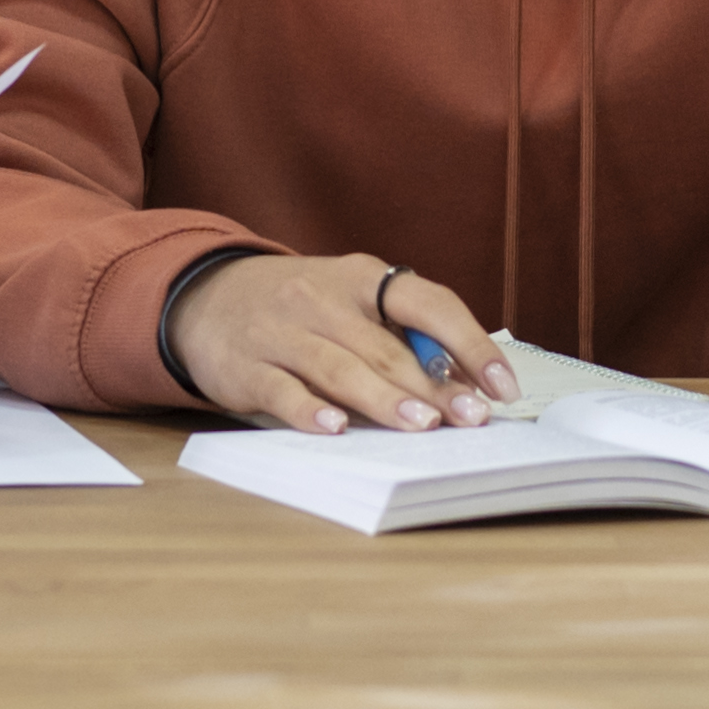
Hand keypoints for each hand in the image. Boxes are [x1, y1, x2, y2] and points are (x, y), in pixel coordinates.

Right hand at [170, 252, 517, 434]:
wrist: (206, 298)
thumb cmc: (300, 309)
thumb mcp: (350, 304)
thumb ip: (398, 337)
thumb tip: (461, 387)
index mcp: (361, 280)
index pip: (428, 305)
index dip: (471, 345)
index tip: (502, 387)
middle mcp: (321, 299)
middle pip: (386, 347)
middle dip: (432, 386)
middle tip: (469, 420)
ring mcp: (281, 332)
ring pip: (339, 368)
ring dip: (384, 399)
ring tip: (421, 425)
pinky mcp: (246, 367)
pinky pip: (282, 389)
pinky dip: (309, 410)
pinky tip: (336, 429)